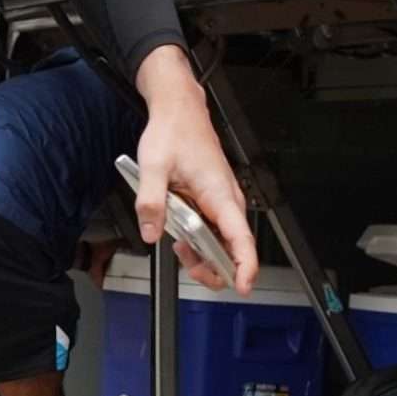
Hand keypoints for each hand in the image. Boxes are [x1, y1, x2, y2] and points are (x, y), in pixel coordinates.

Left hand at [125, 45, 257, 293]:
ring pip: (223, 240)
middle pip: (233, 247)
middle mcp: (227, 199)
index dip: (245, 265)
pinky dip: (200, 240)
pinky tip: (182, 238)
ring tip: (181, 251)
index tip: (242, 285)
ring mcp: (222, 200)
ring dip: (205, 254)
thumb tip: (151, 233)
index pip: (242, 237)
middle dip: (216, 266)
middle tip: (190, 267)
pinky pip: (214, 228)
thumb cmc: (174, 131)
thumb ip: (151, 202)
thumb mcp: (153, 167)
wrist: (179, 109)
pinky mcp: (213, 199)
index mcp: (218, 194)